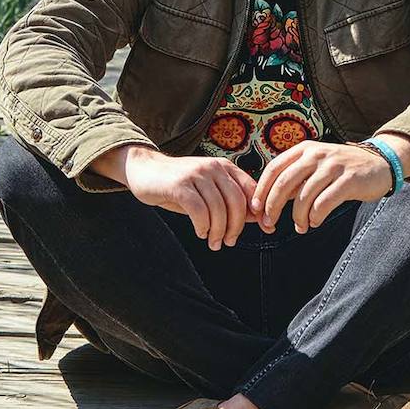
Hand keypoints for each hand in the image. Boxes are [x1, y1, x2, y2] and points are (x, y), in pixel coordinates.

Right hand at [123, 150, 259, 250]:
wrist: (145, 169)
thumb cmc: (178, 185)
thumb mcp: (207, 192)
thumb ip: (230, 202)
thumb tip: (256, 218)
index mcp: (224, 166)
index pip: (250, 189)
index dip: (259, 211)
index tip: (265, 229)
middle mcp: (212, 167)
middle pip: (236, 201)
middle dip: (236, 226)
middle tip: (229, 241)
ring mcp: (195, 174)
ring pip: (218, 208)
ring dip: (218, 231)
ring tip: (213, 242)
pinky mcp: (179, 184)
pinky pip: (198, 210)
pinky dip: (202, 226)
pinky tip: (200, 232)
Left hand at [250, 141, 393, 232]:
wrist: (379, 164)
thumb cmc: (341, 169)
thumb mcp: (315, 166)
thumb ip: (294, 179)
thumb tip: (268, 201)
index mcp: (304, 149)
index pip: (274, 168)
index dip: (262, 190)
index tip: (256, 209)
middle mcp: (317, 154)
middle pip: (284, 182)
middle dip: (273, 206)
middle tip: (270, 223)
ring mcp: (333, 166)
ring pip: (304, 195)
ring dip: (297, 216)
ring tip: (301, 226)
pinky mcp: (349, 179)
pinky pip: (324, 202)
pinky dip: (316, 216)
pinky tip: (315, 221)